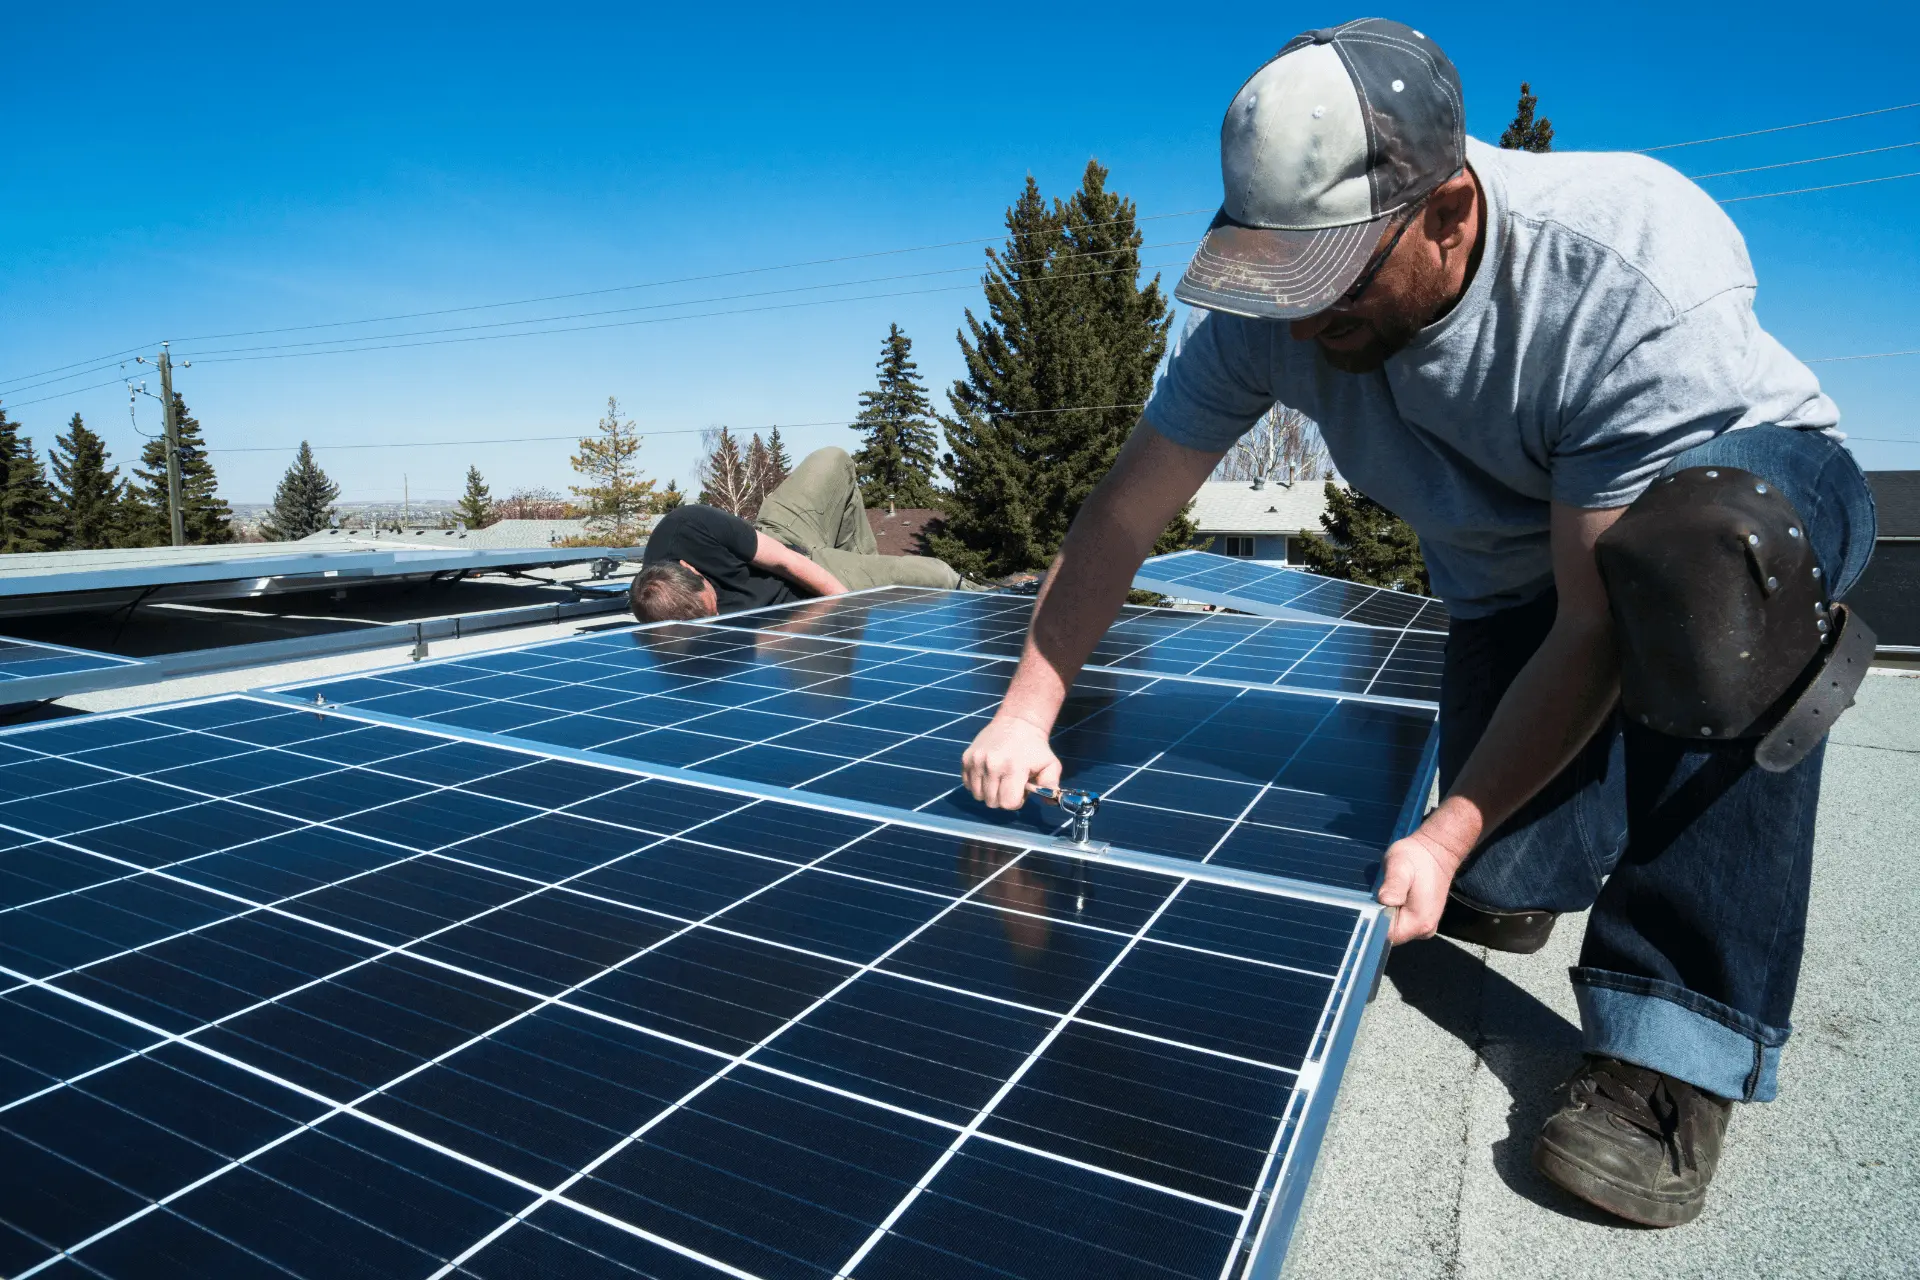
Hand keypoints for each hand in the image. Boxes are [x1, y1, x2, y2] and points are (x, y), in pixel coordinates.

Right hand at [962, 715, 1061, 809]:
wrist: (1016, 722)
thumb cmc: (1034, 747)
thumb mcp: (1051, 764)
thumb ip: (1051, 785)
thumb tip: (1049, 801)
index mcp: (1013, 767)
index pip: (1007, 803)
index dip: (1016, 801)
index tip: (1020, 790)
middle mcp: (991, 765)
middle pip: (992, 802)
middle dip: (1003, 798)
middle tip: (1010, 784)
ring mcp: (976, 761)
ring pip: (978, 796)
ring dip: (989, 792)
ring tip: (999, 779)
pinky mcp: (966, 758)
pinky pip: (968, 785)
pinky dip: (978, 784)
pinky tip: (989, 775)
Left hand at [1378, 827, 1468, 944]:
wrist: (1437, 851)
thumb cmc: (1417, 856)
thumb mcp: (1400, 865)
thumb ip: (1394, 884)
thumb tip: (1385, 901)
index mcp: (1419, 922)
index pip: (1386, 935)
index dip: (1373, 921)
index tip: (1367, 905)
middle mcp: (1424, 930)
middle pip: (1389, 934)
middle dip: (1378, 917)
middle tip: (1375, 894)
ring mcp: (1424, 926)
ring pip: (1394, 928)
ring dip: (1385, 913)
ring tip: (1384, 892)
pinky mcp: (1421, 920)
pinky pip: (1400, 922)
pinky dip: (1392, 911)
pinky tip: (1391, 896)